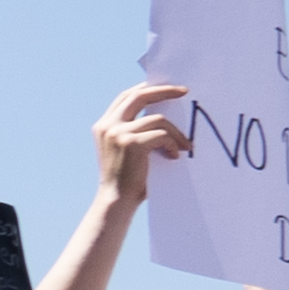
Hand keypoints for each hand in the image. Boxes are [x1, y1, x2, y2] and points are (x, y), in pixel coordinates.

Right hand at [93, 79, 195, 206]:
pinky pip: (162, 134)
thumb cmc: (127, 179)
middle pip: (139, 96)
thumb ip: (134, 130)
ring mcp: (117, 133)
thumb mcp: (125, 149)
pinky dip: (173, 144)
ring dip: (176, 132)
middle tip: (185, 91)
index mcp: (103, 126)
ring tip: (185, 145)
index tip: (167, 88)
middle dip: (164, 91)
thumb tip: (162, 114)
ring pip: (158, 119)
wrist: (116, 201)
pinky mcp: (131, 143)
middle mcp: (107, 126)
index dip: (146, 88)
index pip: (126, 97)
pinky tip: (175, 156)